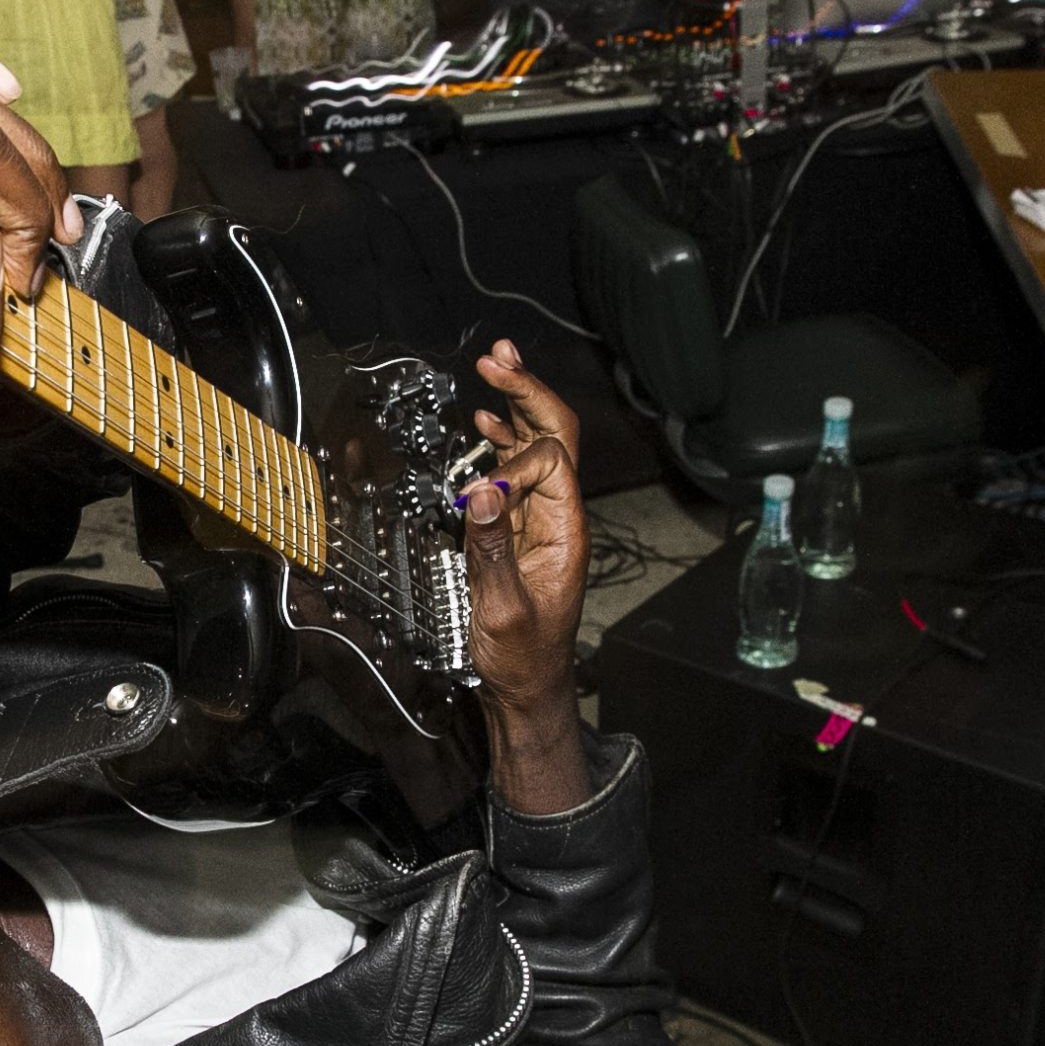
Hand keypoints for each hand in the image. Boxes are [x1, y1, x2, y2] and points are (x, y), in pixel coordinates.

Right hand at [461, 340, 584, 721]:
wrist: (526, 687)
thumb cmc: (523, 658)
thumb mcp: (504, 610)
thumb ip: (492, 551)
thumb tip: (481, 491)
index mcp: (566, 531)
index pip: (549, 464)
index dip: (513, 463)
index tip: (478, 490)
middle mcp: (558, 517)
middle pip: (553, 436)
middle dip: (527, 392)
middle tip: (498, 357)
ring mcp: (539, 520)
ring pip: (534, 447)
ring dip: (514, 403)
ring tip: (493, 365)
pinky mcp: (518, 529)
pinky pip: (514, 473)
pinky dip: (498, 440)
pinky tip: (482, 419)